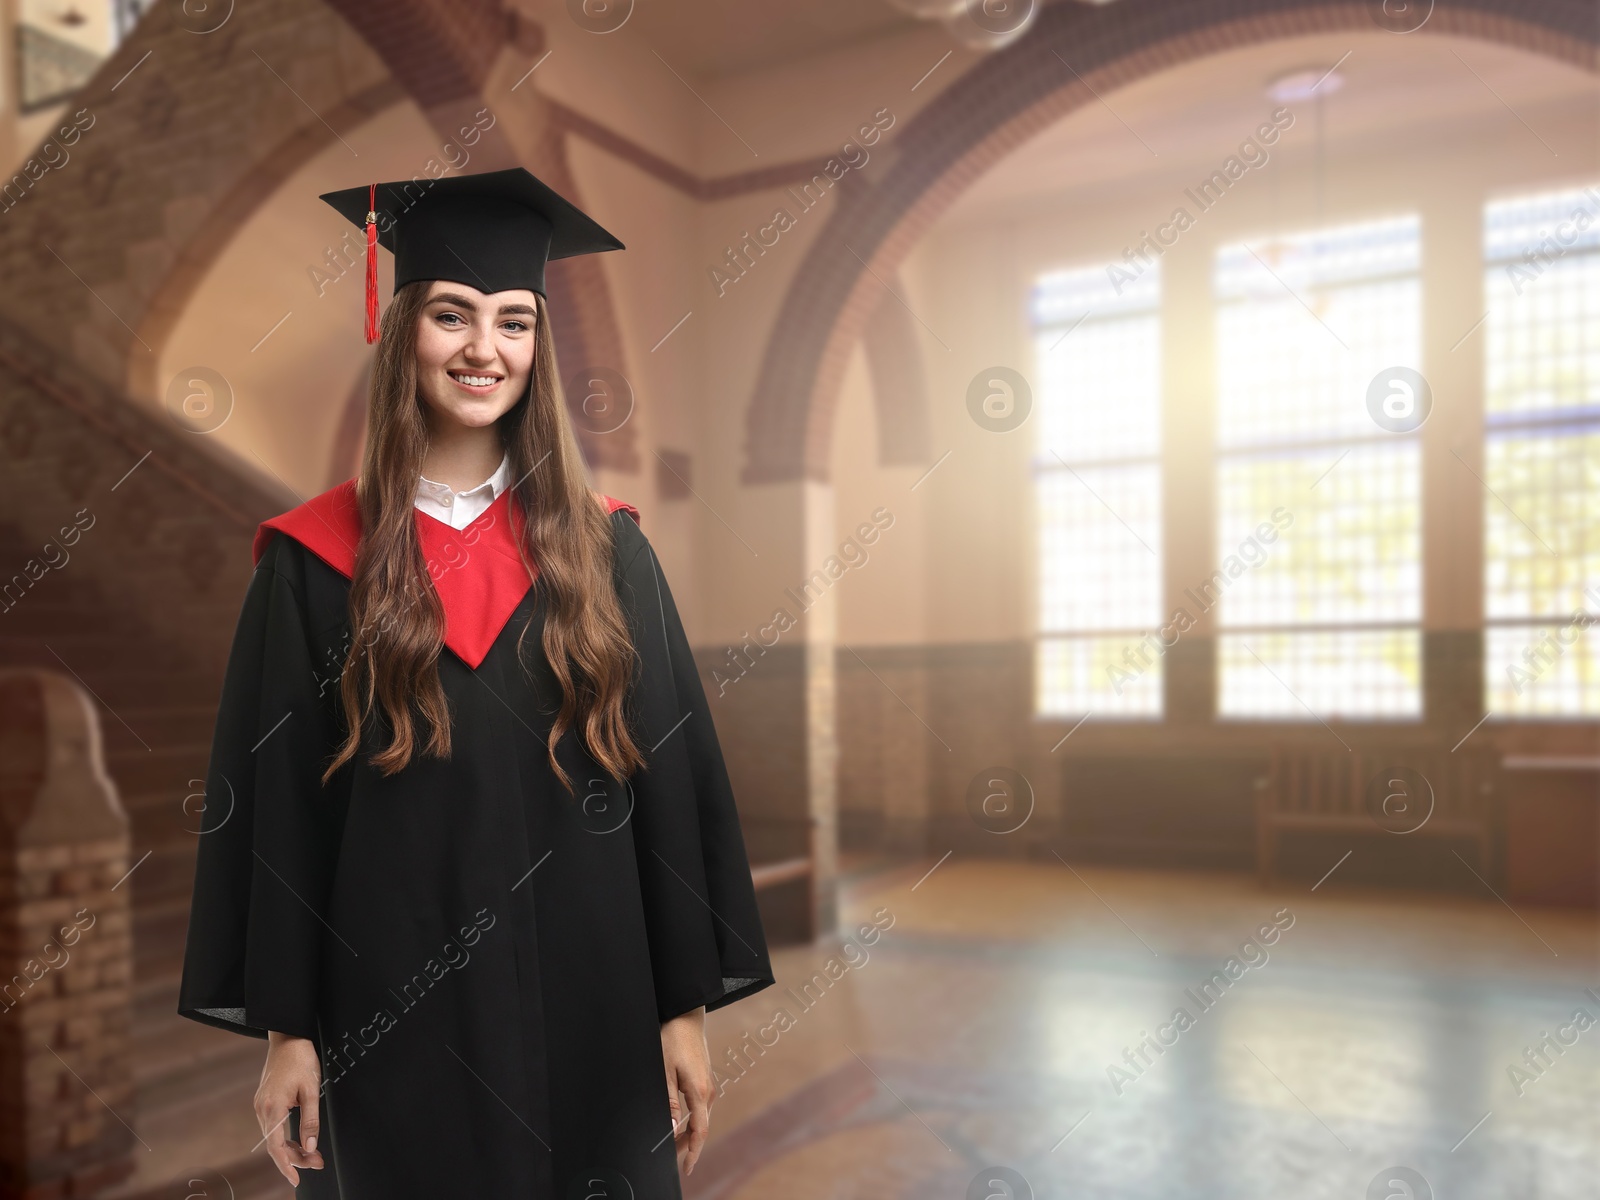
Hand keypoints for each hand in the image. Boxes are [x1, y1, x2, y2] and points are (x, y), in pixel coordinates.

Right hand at [257, 1031, 324, 1186]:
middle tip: (318, 1163)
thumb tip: (311, 1146)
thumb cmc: (301, 1059)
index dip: (286, 1166)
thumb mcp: (312, 1090)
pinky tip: (299, 1140)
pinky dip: (285, 1137)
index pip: (275, 1147)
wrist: (288, 1036)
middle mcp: (261, 1108)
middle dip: (296, 1157)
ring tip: (313, 1154)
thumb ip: (310, 1120)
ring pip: (273, 1137)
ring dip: (291, 1147)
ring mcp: (260, 1104)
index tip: (296, 1180)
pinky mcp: (264, 1100)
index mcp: (272, 1108)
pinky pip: (272, 1126)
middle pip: (275, 1145)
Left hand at [660, 1006, 715, 1177]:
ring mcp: (709, 1086)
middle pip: (701, 1128)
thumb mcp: (664, 1073)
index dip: (693, 1152)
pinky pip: (701, 1108)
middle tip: (671, 1158)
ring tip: (672, 1144)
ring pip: (702, 1118)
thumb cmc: (673, 1041)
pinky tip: (680, 1124)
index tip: (686, 1169)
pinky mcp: (706, 1081)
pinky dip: (692, 1121)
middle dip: (688, 1145)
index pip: (700, 1131)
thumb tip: (671, 1130)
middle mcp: (709, 1092)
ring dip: (689, 1133)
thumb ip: (669, 1104)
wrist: (686, 1018)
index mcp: (700, 1092)